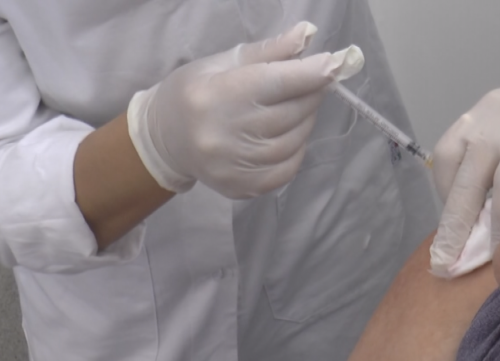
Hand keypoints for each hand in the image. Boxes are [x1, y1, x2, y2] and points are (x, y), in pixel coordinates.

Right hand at [127, 22, 363, 197]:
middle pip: (290, 113)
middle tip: (314, 82)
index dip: (311, 73)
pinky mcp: (240, 187)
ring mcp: (232, 165)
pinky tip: (288, 136)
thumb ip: (269, 52)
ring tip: (297, 109)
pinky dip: (296, 150)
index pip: (276, 82)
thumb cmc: (196, 92)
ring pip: (293, 141)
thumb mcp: (224, 62)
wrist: (165, 138)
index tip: (335, 64)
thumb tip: (308, 35)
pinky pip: (286, 169)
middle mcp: (223, 133)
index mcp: (217, 94)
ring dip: (305, 122)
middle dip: (311, 94)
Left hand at [430, 65, 499, 275]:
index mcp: (478, 118)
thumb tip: (476, 217)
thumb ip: (493, 160)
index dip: (446, 198)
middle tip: (446, 263)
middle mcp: (496, 121)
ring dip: (499, 227)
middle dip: (455, 228)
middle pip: (468, 182)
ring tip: (499, 254)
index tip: (453, 228)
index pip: (447, 162)